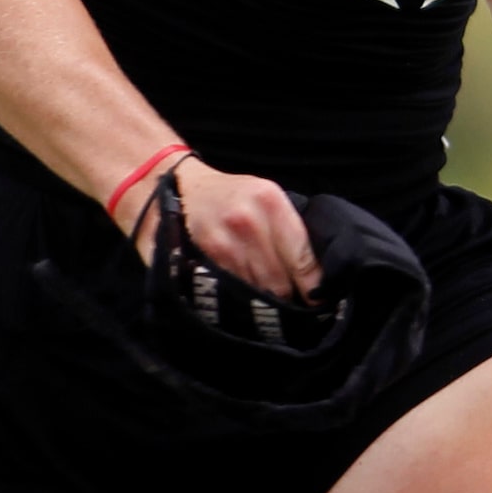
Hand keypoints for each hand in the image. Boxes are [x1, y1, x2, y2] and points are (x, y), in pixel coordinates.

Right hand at [123, 160, 322, 302]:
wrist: (174, 187)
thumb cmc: (227, 195)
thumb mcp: (263, 197)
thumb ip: (289, 230)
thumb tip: (317, 274)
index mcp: (271, 201)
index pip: (304, 258)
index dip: (313, 287)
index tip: (317, 300)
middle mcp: (248, 221)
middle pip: (281, 283)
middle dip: (288, 298)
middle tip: (291, 305)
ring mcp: (223, 244)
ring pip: (257, 293)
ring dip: (263, 304)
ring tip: (265, 304)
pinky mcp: (201, 262)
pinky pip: (231, 295)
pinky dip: (239, 303)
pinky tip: (241, 301)